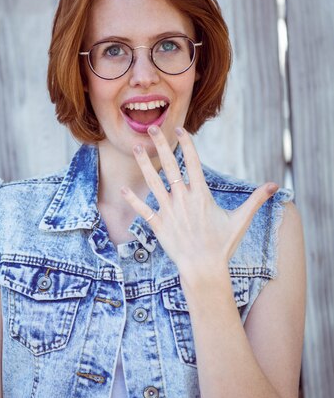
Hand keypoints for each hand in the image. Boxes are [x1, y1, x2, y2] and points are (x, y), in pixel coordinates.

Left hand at [121, 125, 278, 280]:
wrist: (203, 269)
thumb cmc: (223, 245)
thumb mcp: (241, 220)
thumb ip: (255, 200)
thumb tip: (275, 186)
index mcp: (201, 194)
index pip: (192, 162)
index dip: (186, 144)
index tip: (180, 130)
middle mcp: (183, 199)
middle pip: (169, 166)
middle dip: (160, 145)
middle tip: (151, 128)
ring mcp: (169, 211)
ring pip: (153, 182)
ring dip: (143, 164)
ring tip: (136, 148)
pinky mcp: (158, 226)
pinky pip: (142, 210)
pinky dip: (132, 199)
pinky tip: (122, 189)